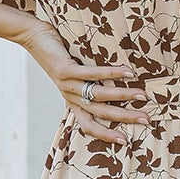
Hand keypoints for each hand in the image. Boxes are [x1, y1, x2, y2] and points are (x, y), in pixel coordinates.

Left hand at [12, 17, 149, 143]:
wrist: (33, 37)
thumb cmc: (58, 53)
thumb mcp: (75, 72)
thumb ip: (91, 80)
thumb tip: (121, 80)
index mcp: (72, 101)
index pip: (89, 125)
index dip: (106, 135)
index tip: (125, 141)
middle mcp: (70, 96)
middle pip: (100, 113)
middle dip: (124, 118)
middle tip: (146, 120)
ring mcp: (67, 84)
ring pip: (99, 95)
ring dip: (123, 96)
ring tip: (143, 96)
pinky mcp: (65, 69)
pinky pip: (92, 74)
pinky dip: (112, 74)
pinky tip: (128, 72)